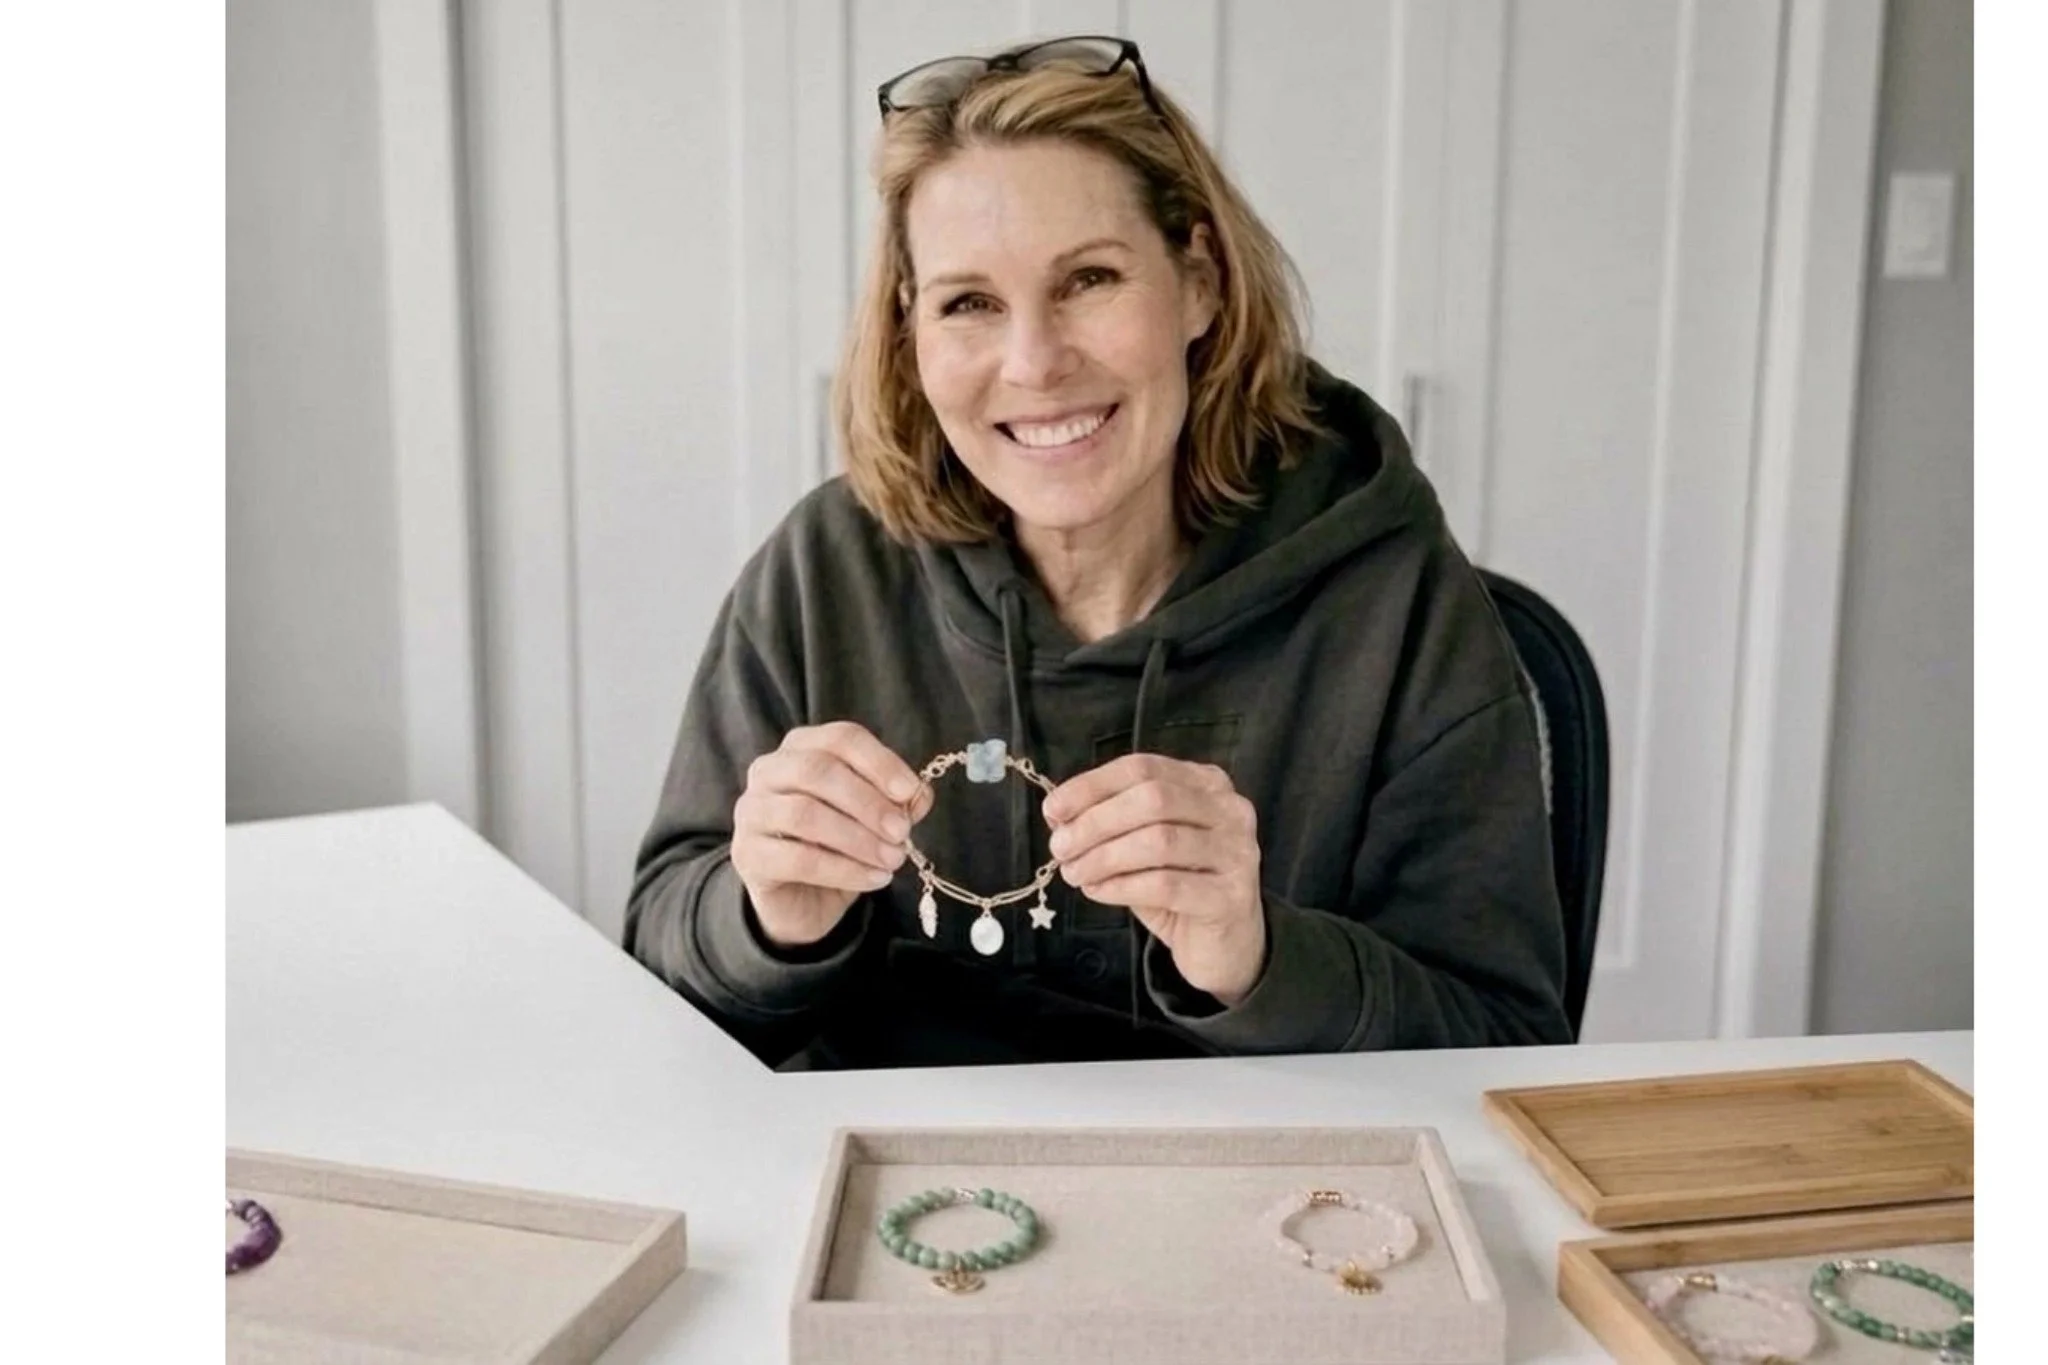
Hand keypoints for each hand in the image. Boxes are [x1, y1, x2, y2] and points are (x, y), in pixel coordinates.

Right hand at [731, 722, 931, 947]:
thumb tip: (919, 795)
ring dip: (858, 838)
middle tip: (901, 831)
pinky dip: (843, 870)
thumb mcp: (873, 819)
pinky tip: (874, 879)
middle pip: (817, 770)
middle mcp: (768, 770)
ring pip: (804, 814)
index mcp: (801, 748)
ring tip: (892, 859)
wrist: (800, 899)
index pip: (841, 738)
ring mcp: (751, 811)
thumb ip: (895, 802)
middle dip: (867, 802)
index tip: (910, 791)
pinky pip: (797, 859)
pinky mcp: (747, 854)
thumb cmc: (836, 846)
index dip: (879, 762)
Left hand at [1042, 755, 1265, 1004]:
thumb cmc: (1179, 885)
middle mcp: (1231, 810)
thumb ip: (1110, 823)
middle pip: (1153, 799)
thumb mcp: (1143, 845)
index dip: (1092, 785)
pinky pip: (1166, 885)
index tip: (1053, 809)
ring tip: (1075, 873)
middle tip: (1061, 848)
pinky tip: (1098, 891)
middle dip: (1096, 822)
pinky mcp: (1231, 897)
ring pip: (1160, 841)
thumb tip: (1059, 814)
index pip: (1143, 769)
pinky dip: (1122, 886)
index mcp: (1206, 783)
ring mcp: (1237, 852)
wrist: (1223, 943)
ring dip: (1105, 857)